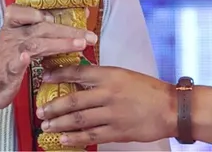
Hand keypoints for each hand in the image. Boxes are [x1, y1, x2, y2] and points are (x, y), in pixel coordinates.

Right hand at [0, 5, 97, 114]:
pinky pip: (12, 63)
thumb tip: (66, 29)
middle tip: (91, 36)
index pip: (30, 12)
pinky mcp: (6, 71)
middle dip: (68, 30)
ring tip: (78, 44)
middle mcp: (14, 36)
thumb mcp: (22, 43)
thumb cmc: (4, 61)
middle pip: (43, 27)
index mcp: (16, 27)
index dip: (49, 12)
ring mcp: (10, 52)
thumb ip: (41, 35)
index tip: (74, 15)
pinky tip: (24, 58)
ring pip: (35, 44)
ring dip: (58, 43)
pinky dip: (18, 60)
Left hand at [36, 66, 175, 146]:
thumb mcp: (126, 75)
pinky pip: (90, 135)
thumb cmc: (150, 90)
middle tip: (41, 110)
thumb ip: (104, 78)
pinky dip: (74, 138)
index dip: (59, 75)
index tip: (45, 77)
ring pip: (78, 119)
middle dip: (53, 106)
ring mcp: (113, 114)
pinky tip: (63, 139)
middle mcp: (109, 93)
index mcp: (112, 75)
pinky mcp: (117, 131)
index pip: (79, 72)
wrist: (171, 109)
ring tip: (47, 125)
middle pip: (74, 100)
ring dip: (59, 123)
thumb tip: (80, 81)